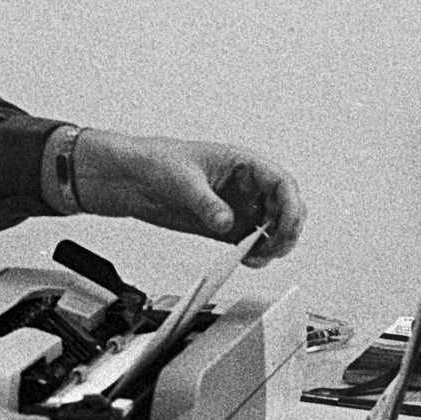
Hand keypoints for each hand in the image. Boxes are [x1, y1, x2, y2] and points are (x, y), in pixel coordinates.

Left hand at [70, 129, 306, 265]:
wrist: (129, 177)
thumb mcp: (181, 179)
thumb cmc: (155, 160)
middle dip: (287, 229)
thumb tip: (226, 222)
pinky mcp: (223, 227)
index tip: (286, 225)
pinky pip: (251, 243)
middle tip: (275, 247)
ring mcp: (236, 207)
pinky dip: (256, 254)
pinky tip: (248, 260)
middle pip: (285, 208)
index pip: (281, 182)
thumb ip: (205, 202)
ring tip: (258, 257)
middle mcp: (245, 186)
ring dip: (273, 245)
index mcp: (242, 163)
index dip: (291, 204)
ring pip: (272, 229)